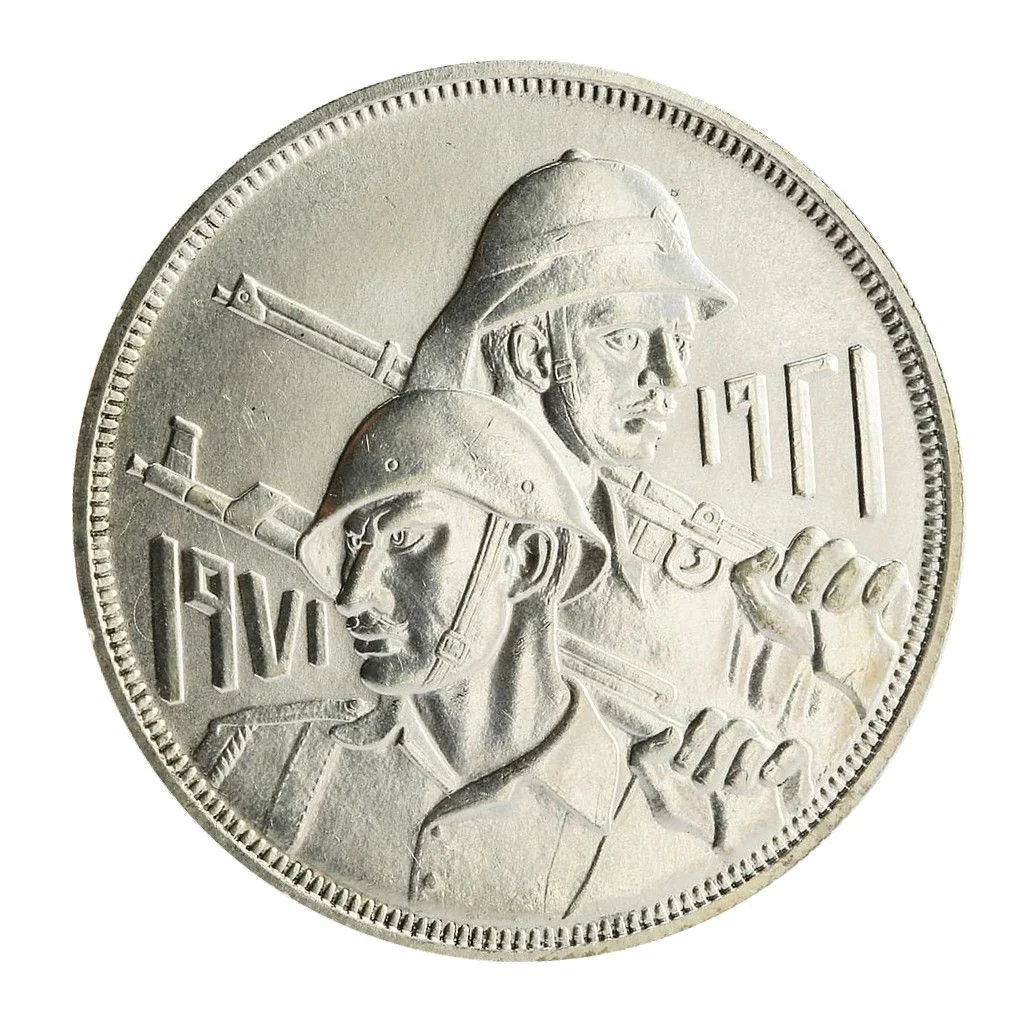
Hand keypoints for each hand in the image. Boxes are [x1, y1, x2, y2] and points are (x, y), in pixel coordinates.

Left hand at [629, 708, 811, 850]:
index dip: (697, 737)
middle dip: (716, 756)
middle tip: (704, 785)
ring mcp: (767, 757)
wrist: (726, 852)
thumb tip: (672, 731)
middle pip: (734, 725)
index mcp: (712, 740)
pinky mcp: (793, 774)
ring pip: (757, 740)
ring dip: (741, 765)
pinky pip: (798, 750)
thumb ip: (646, 759)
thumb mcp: (660, 795)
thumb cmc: (692, 818)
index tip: (682, 768)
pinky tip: (765, 780)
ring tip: (731, 790)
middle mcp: (740, 744)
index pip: (711, 716)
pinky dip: (782, 760)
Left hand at [730, 527, 912, 716]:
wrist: (821, 683)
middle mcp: (839, 571)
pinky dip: (883, 583)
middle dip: (816, 572)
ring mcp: (866, 585)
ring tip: (829, 611)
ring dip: (842, 584)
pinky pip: (896, 572)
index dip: (798, 555)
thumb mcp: (759, 611)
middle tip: (802, 602)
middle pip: (837, 545)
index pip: (812, 536)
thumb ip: (748, 576)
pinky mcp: (891, 602)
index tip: (783, 584)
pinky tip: (867, 606)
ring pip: (861, 562)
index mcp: (811, 566)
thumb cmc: (792, 644)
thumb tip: (773, 551)